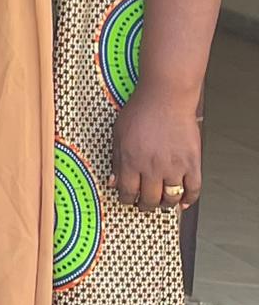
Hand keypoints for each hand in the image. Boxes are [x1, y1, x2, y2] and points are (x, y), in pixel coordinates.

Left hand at [112, 90, 200, 210]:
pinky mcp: (192, 163)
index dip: (127, 200)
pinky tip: (182, 202)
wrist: (166, 98)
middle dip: (145, 205)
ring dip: (165, 204)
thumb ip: (115, 160)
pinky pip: (193, 190)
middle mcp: (152, 167)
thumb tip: (112, 182)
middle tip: (145, 204)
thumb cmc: (140, 112)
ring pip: (170, 198)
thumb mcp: (118, 134)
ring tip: (161, 202)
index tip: (128, 200)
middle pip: (149, 199)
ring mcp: (174, 166)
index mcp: (130, 160)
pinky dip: (188, 200)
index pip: (127, 192)